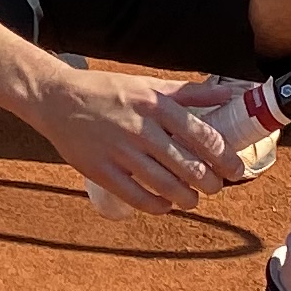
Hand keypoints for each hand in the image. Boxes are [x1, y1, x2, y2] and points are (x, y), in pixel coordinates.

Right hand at [39, 70, 242, 214]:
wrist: (55, 99)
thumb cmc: (106, 91)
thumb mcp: (147, 84)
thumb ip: (189, 92)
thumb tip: (229, 95)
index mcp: (155, 105)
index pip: (204, 138)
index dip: (226, 159)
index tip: (235, 170)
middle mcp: (140, 129)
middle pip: (190, 167)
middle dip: (211, 183)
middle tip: (214, 186)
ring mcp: (119, 151)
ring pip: (167, 186)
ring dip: (188, 198)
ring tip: (192, 198)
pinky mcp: (101, 170)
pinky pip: (138, 197)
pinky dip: (158, 206)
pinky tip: (165, 205)